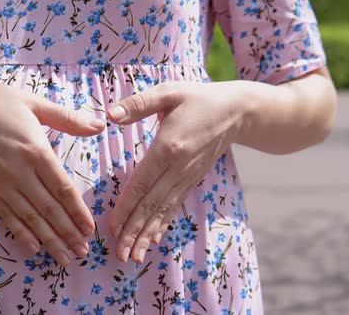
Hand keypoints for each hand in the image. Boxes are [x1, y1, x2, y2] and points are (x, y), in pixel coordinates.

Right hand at [0, 70, 105, 266]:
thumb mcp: (32, 102)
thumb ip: (67, 118)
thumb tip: (100, 124)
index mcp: (35, 150)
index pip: (63, 188)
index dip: (77, 211)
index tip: (89, 229)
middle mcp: (18, 171)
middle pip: (49, 209)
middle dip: (67, 233)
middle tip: (83, 252)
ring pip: (29, 217)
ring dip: (48, 240)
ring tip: (64, 257)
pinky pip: (4, 215)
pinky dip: (19, 233)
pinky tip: (32, 248)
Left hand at [107, 81, 249, 263]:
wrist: (238, 111)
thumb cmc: (199, 98)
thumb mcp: (168, 92)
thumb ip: (138, 104)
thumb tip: (110, 115)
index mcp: (168, 147)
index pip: (142, 182)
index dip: (126, 206)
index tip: (112, 227)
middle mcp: (178, 168)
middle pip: (151, 204)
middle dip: (134, 232)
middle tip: (119, 256)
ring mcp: (188, 177)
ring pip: (163, 211)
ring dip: (147, 235)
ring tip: (133, 257)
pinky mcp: (193, 180)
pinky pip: (174, 206)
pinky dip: (162, 225)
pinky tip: (153, 241)